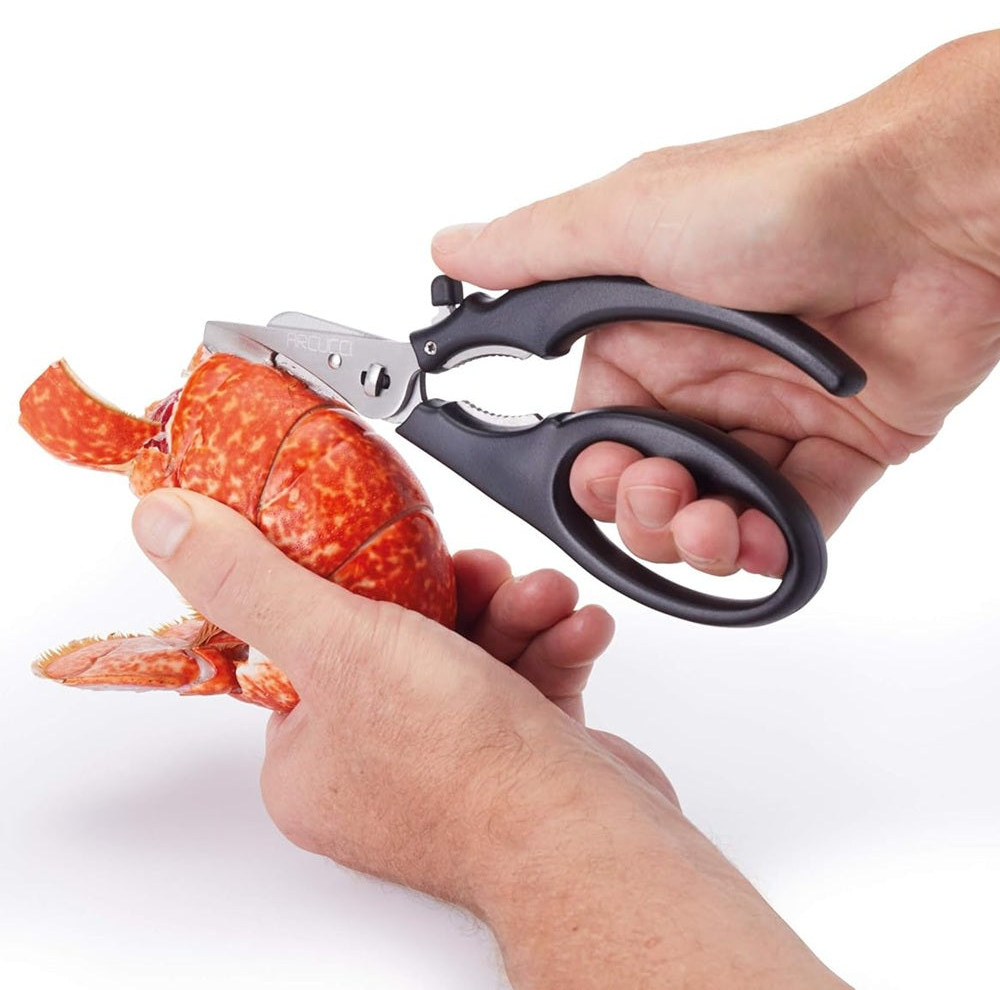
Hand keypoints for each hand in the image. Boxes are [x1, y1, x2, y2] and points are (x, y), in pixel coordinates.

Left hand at [132, 487, 845, 986]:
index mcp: (311, 758)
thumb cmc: (464, 767)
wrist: (585, 839)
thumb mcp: (338, 642)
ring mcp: (449, 770)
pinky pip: (524, 684)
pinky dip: (551, 647)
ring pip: (474, 655)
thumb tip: (165, 527)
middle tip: (486, 573)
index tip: (396, 554)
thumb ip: (250, 578)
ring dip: (516, 611)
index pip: (314, 646)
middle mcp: (375, 771)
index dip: (360, 586)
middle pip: (405, 641)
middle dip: (461, 593)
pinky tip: (574, 629)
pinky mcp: (515, 763)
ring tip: (542, 598)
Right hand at [433, 32, 999, 577]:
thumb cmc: (777, 201)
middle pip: (647, 488)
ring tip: (717, 520)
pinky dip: (772, 548)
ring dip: (703, 538)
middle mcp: (700, 379)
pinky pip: (792, 522)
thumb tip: (451, 250)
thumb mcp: (630, 221)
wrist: (927, 213)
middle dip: (644, 515)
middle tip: (666, 493)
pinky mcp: (838, 448)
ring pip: (713, 515)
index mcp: (641, 336)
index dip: (589, 475)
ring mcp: (769, 415)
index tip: (602, 478)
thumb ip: (533, 254)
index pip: (590, 434)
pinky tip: (760, 542)